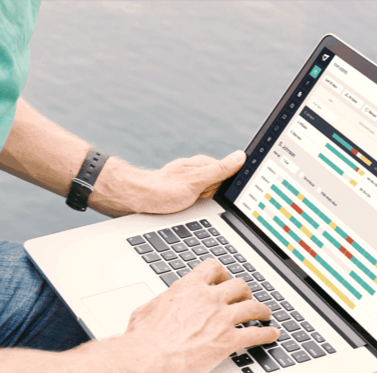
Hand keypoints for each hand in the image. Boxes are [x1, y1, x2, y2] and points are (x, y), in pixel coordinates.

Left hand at [89, 151, 245, 216]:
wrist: (135, 201)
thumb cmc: (162, 191)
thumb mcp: (195, 182)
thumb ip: (219, 170)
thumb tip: (240, 156)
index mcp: (204, 165)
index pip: (231, 174)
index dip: (230, 188)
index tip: (220, 195)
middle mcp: (199, 173)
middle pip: (221, 188)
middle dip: (216, 199)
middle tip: (198, 201)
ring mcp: (192, 184)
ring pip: (210, 198)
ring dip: (205, 206)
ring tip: (188, 205)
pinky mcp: (185, 195)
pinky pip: (199, 204)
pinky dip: (196, 209)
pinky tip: (186, 212)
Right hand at [122, 260, 279, 372]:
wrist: (148, 357)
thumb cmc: (144, 338)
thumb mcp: (147, 310)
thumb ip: (160, 304)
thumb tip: (157, 307)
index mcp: (188, 288)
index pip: (212, 268)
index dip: (222, 273)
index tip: (223, 278)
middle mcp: (208, 299)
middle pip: (238, 286)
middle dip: (244, 292)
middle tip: (245, 297)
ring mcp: (221, 319)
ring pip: (252, 307)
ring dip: (262, 310)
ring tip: (265, 314)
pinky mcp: (228, 341)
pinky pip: (255, 334)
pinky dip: (267, 334)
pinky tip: (271, 335)